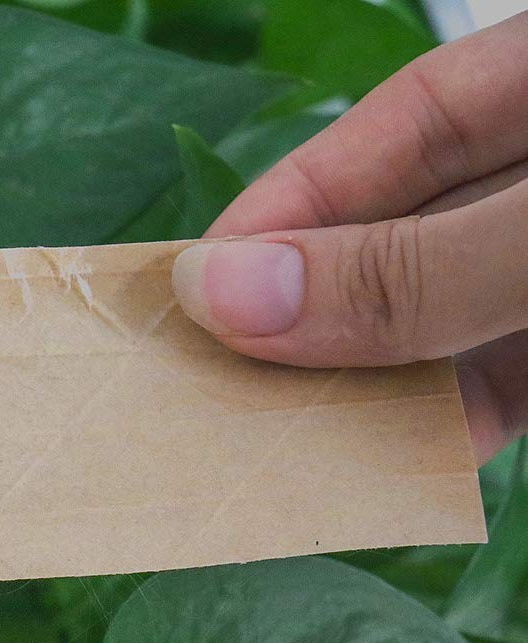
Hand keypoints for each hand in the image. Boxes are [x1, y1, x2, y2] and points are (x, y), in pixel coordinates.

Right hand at [171, 12, 527, 462]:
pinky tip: (387, 464)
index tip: (197, 293)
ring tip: (280, 443)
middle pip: (406, 231)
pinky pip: (503, 384)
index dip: (287, 208)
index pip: (395, 127)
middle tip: (217, 389)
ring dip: (367, 384)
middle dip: (311, 311)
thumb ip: (411, 265)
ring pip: (447, 320)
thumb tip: (223, 294)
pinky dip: (446, 428)